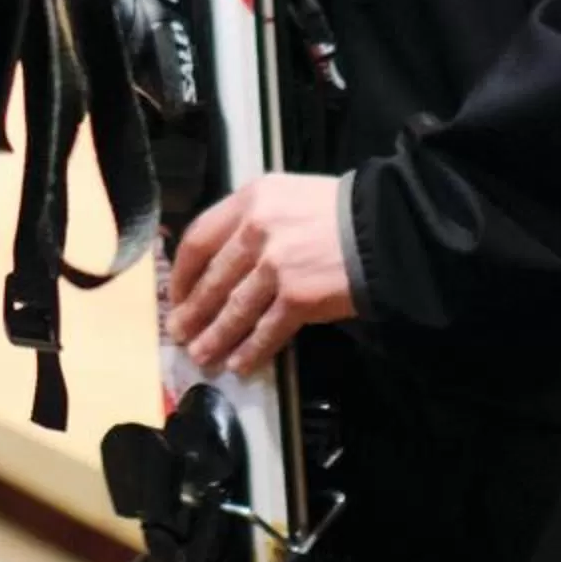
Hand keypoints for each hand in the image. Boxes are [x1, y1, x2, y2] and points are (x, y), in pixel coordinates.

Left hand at [167, 174, 355, 375]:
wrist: (384, 230)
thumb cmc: (336, 212)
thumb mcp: (284, 197)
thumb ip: (251, 220)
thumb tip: (219, 260)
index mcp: (249, 200)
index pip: (198, 239)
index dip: (183, 273)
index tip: (177, 293)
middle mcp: (255, 230)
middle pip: (212, 279)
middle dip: (192, 312)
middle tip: (179, 333)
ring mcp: (275, 265)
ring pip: (233, 309)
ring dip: (215, 337)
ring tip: (202, 355)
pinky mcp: (298, 297)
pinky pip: (265, 330)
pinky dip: (250, 350)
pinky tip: (239, 364)